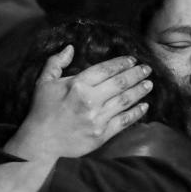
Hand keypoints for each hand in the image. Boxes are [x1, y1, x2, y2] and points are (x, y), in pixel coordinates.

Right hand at [5, 45, 153, 159]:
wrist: (41, 144)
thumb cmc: (42, 111)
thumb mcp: (44, 82)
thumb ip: (56, 62)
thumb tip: (70, 47)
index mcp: (77, 85)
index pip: (106, 69)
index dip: (121, 63)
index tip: (132, 60)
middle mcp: (90, 100)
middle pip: (120, 83)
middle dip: (136, 74)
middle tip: (147, 69)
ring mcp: (98, 118)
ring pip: (125, 101)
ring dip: (139, 91)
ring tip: (149, 84)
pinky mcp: (102, 134)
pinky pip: (124, 121)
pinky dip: (136, 113)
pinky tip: (145, 106)